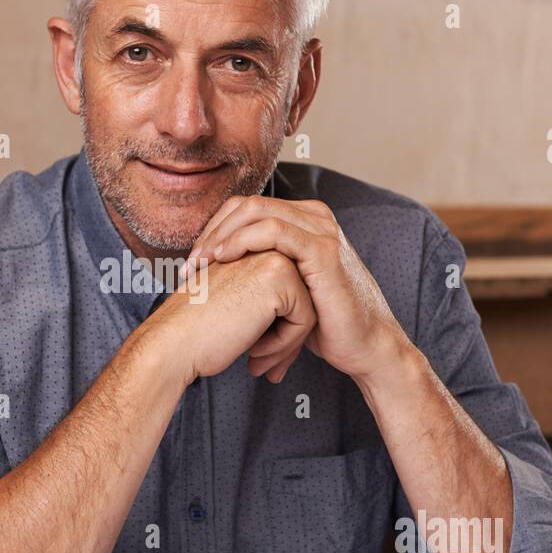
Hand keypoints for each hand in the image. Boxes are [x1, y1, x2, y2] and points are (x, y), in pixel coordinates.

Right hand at [143, 250, 316, 385]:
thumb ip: (264, 303)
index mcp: (250, 250)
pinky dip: (285, 344)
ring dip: (287, 344)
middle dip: (287, 339)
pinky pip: (305, 319)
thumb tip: (302, 321)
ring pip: (308, 309)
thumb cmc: (195, 332)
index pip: (287, 293)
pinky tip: (254, 352)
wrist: (172, 342)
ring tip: (259, 362)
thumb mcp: (235, 307)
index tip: (259, 355)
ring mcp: (274, 256)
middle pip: (302, 299)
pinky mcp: (280, 277)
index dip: (278, 330)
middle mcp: (264, 246)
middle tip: (264, 366)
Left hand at [188, 196, 407, 381]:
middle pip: (246, 205)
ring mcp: (321, 230)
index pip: (245, 208)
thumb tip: (214, 274)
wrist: (363, 347)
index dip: (213, 230)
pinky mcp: (324, 250)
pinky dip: (242, 241)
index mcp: (303, 221)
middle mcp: (314, 217)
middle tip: (189, 265)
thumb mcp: (284, 290)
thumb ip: (259, 270)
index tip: (192, 263)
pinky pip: (274, 231)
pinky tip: (223, 259)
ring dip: (220, 236)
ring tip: (200, 265)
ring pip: (256, 212)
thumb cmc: (324, 324)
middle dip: (211, 232)